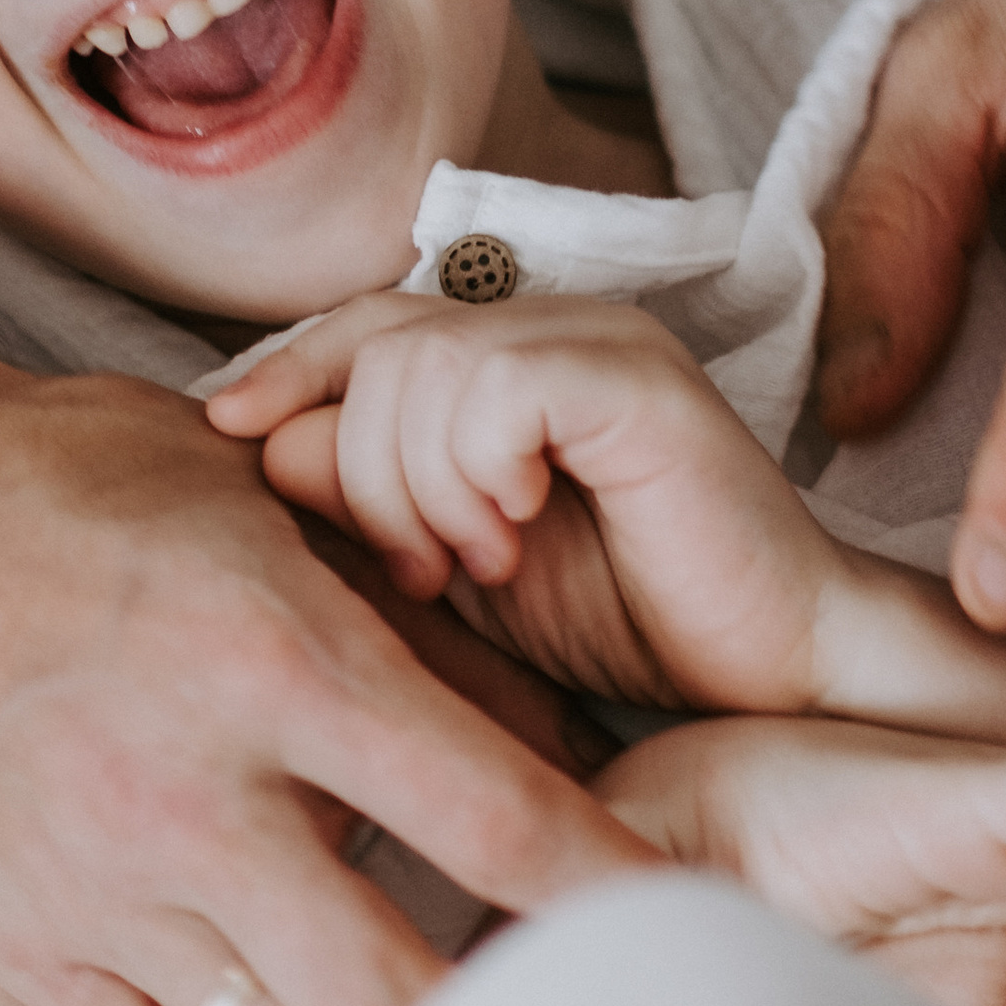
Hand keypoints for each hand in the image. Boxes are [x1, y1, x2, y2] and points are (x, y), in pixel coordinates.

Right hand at [0, 360, 645, 1005]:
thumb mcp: (251, 494)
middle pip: (398, 997)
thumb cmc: (63, 477)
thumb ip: (401, 616)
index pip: (486, 811)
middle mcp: (188, 795)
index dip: (611, 892)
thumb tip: (555, 736)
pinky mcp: (36, 961)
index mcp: (263, 654)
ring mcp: (102, 898)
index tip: (701, 942)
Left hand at [208, 288, 1005, 745]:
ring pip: (423, 366)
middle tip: (420, 570)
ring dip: (422, 486)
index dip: (288, 372)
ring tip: (482, 563)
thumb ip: (364, 496)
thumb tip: (257, 440)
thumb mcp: (454, 563)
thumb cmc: (626, 627)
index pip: (361, 324)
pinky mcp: (640, 382)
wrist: (775, 681)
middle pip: (377, 345)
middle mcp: (555, 326)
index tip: (229, 433)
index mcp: (510, 357)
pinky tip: (517, 534)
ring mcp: (602, 342)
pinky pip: (497, 387)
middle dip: (361, 470)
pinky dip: (479, 470)